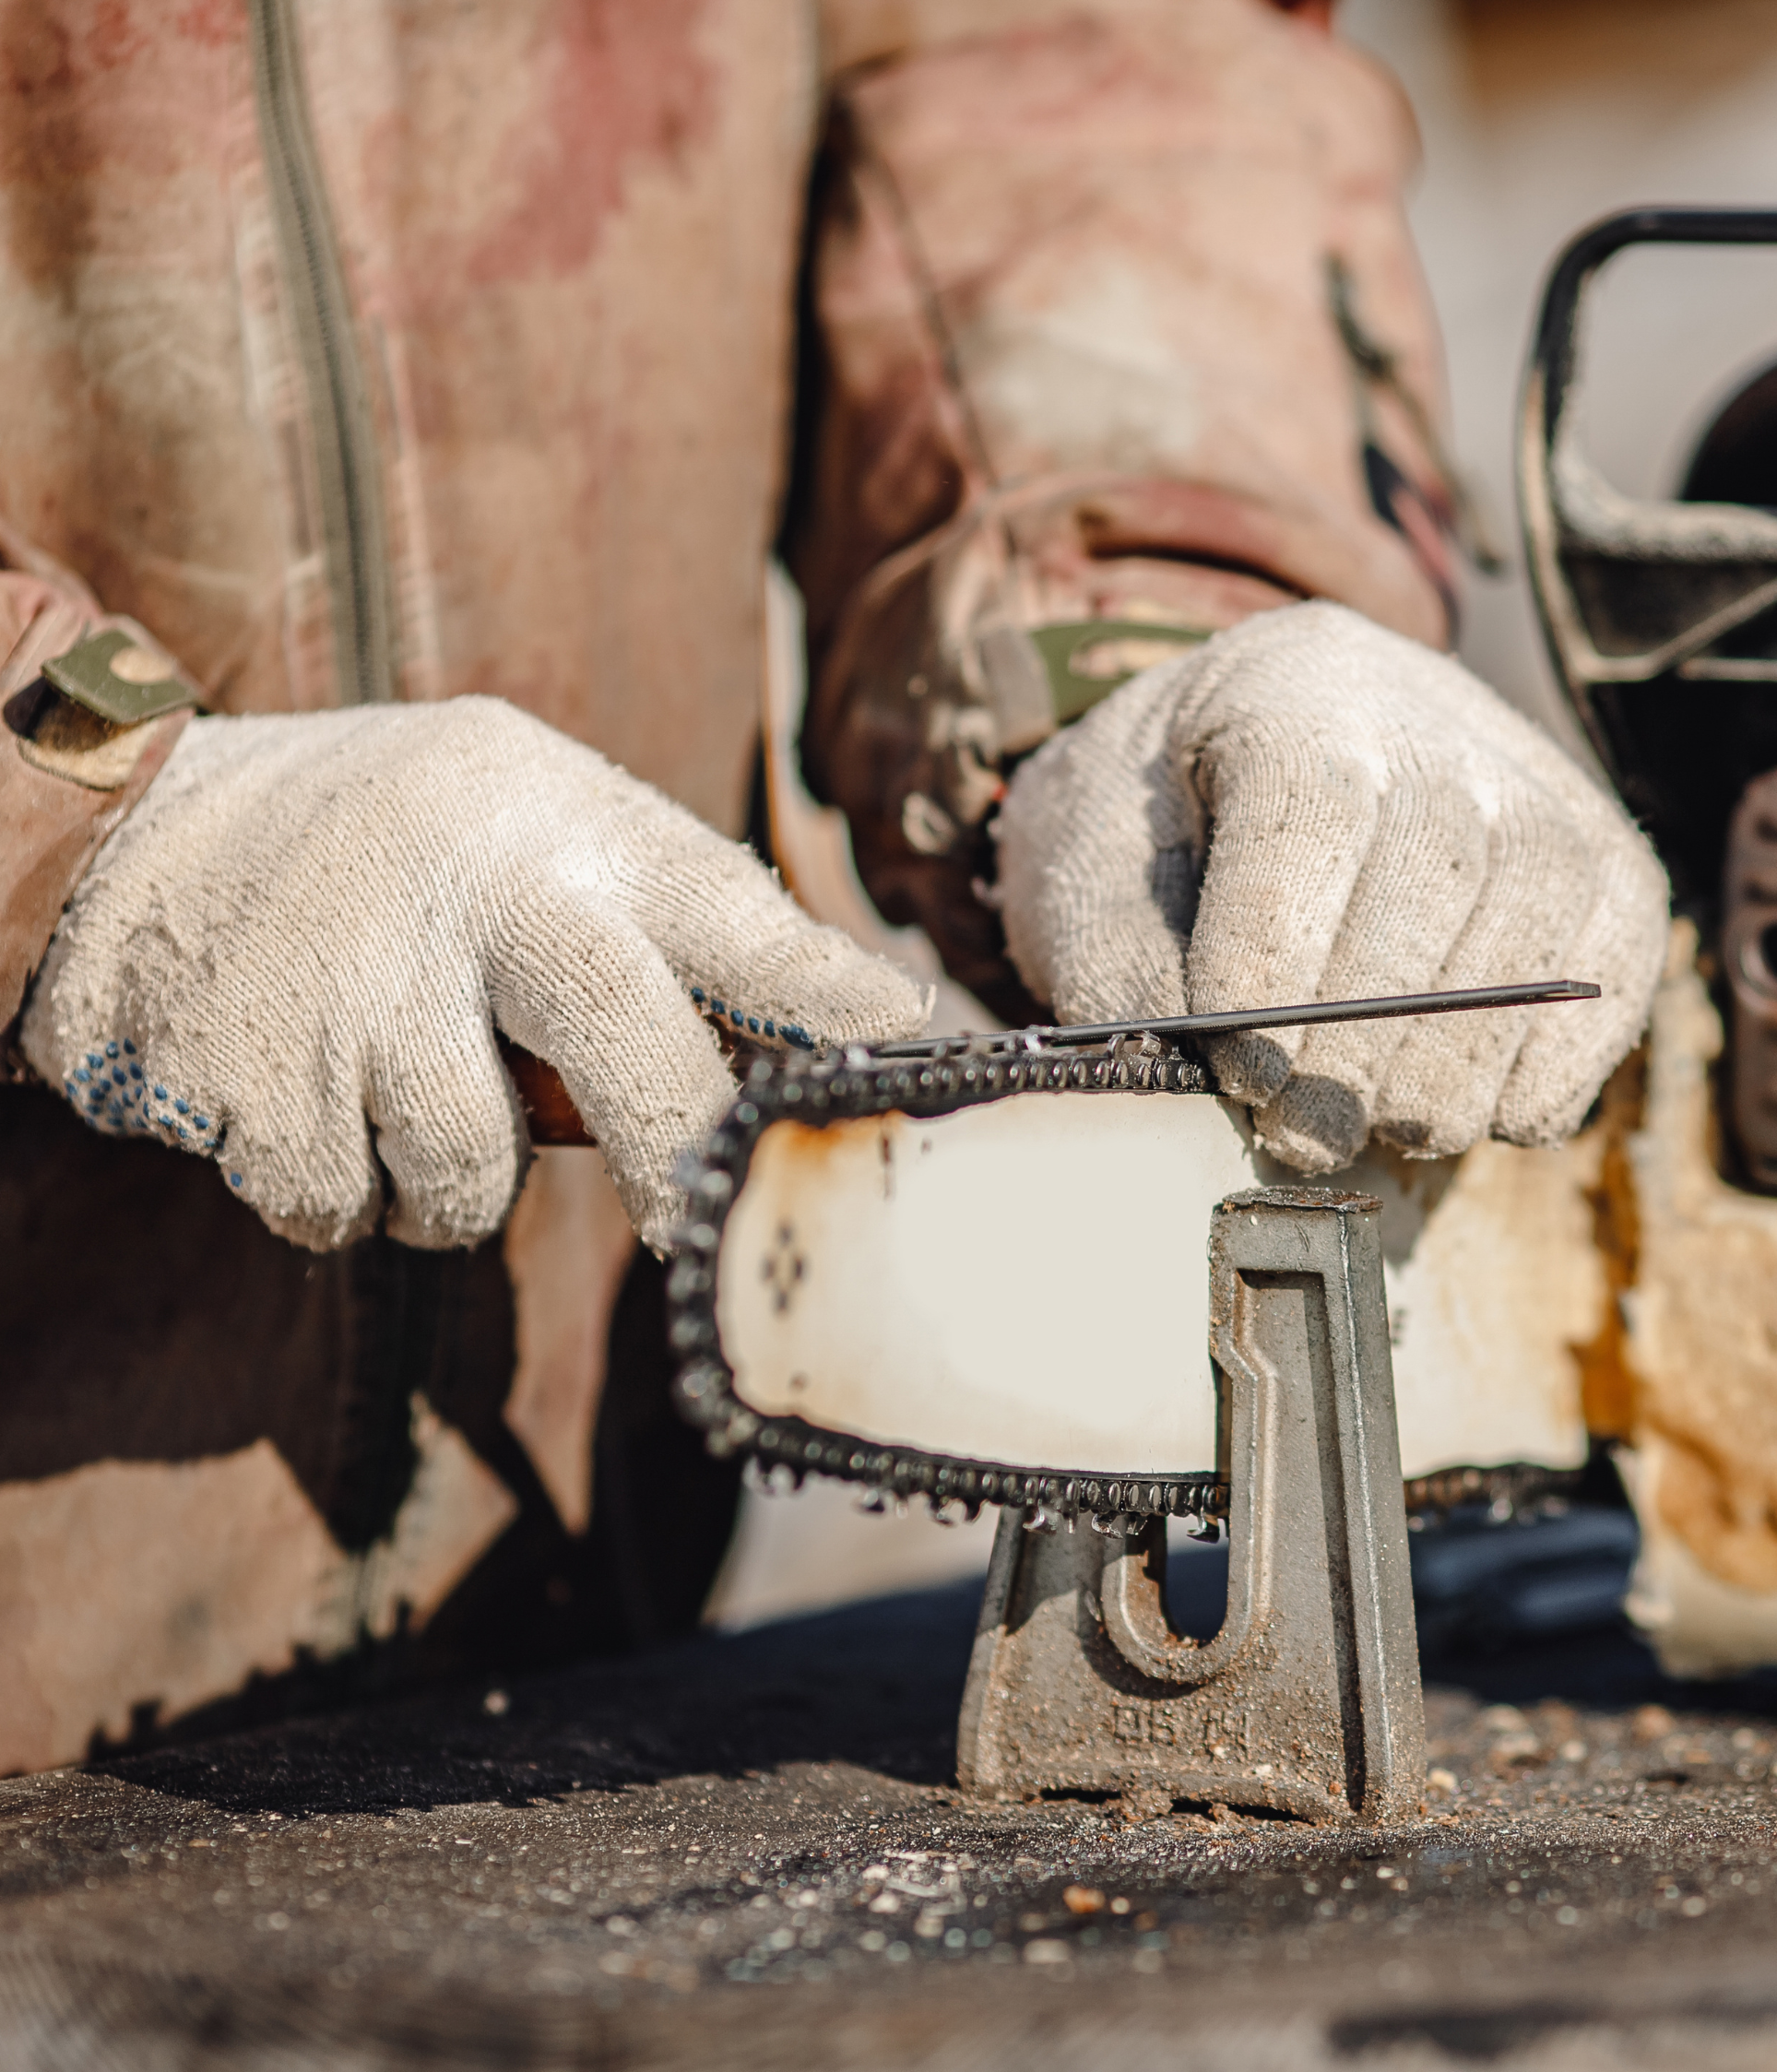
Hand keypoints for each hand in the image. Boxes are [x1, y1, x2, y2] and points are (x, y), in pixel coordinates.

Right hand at [22, 698, 923, 1250]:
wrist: (125, 833)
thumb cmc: (394, 844)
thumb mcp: (530, 812)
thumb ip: (659, 912)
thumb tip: (838, 1030)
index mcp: (554, 821)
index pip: (722, 906)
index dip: (820, 984)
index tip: (908, 1039)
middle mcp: (467, 894)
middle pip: (627, 1051)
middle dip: (682, 1154)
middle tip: (706, 1221)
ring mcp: (351, 988)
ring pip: (467, 1174)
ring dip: (453, 1182)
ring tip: (410, 1089)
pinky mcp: (245, 1081)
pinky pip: (338, 1208)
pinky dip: (337, 1190)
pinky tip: (307, 1098)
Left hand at [995, 602, 1668, 1170]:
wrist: (1228, 779)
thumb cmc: (1154, 835)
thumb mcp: (1091, 880)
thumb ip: (1132, 970)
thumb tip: (1212, 1079)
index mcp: (1287, 682)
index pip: (1313, 804)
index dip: (1281, 955)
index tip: (1241, 1070)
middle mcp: (1427, 708)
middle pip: (1442, 856)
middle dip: (1371, 1031)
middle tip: (1305, 1134)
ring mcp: (1531, 777)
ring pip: (1540, 899)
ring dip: (1466, 1053)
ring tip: (1387, 1130)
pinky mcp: (1598, 857)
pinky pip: (1614, 955)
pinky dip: (1558, 1057)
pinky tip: (1484, 1115)